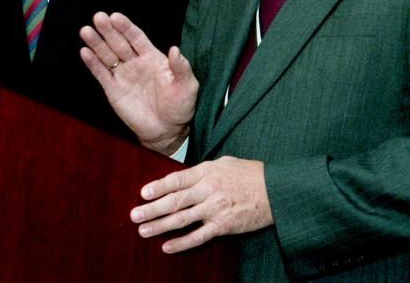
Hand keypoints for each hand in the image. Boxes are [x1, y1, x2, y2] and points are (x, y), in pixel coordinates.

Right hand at [80, 12, 197, 153]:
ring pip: (107, 55)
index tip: (115, 16)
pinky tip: (84, 52)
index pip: (136, 38)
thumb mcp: (187, 86)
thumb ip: (181, 67)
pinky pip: (101, 74)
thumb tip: (176, 49)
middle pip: (118, 42)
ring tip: (86, 31)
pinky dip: (92, 63)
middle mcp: (135, 62)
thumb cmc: (180, 106)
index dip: (126, 27)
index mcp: (152, 57)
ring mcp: (123, 75)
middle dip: (108, 30)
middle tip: (98, 17)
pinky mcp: (113, 90)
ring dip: (96, 43)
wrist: (167, 131)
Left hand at [131, 157, 273, 252]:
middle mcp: (208, 190)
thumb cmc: (249, 174)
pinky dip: (182, 243)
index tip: (142, 193)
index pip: (176, 180)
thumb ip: (201, 171)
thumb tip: (181, 178)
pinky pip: (198, 236)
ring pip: (182, 219)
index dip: (158, 187)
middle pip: (175, 201)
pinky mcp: (223, 226)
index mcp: (207, 172)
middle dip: (152, 209)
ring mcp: (215, 209)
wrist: (275, 191)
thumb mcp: (224, 163)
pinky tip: (167, 246)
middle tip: (134, 215)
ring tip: (143, 230)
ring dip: (161, 226)